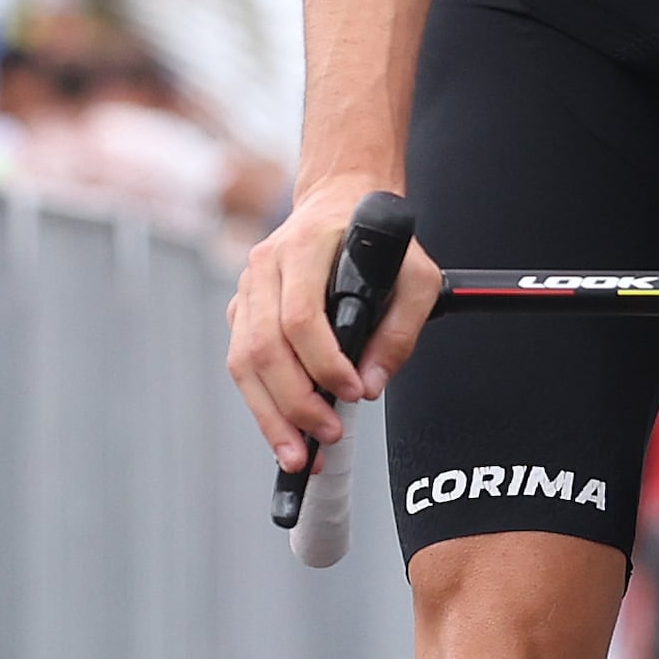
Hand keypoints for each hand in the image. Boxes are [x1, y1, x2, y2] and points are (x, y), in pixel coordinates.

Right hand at [226, 172, 441, 474]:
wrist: (341, 202)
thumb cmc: (380, 243)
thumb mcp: (416, 276)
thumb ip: (401, 330)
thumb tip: (371, 385)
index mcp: (306, 247)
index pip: (301, 315)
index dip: (323, 363)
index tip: (351, 394)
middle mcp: (265, 266)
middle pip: (265, 346)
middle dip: (295, 403)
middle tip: (325, 438)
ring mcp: (247, 289)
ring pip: (243, 361)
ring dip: (270, 415)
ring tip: (297, 456)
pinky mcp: (241, 311)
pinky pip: (242, 364)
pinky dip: (261, 403)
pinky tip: (283, 432)